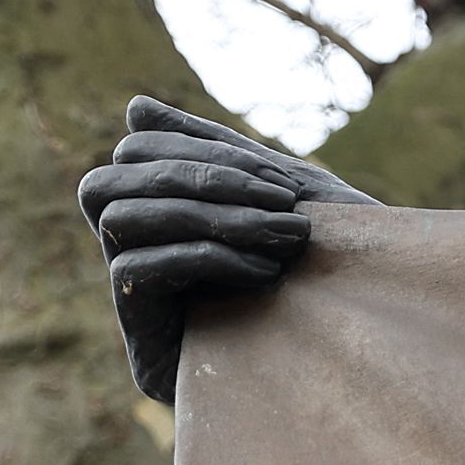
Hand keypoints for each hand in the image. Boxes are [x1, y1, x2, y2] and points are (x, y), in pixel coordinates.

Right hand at [77, 95, 377, 403]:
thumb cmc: (316, 270)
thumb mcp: (269, 196)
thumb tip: (134, 106)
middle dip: (204, 180)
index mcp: (155, 205)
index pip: (138, 150)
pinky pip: (136, 272)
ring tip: (285, 234)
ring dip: (208, 217)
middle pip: (113, 182)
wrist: (351, 358)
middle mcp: (128, 245)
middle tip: (283, 200)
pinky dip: (205, 259)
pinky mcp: (139, 334)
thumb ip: (209, 149)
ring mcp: (127, 291)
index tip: (281, 180)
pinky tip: (266, 274)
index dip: (204, 152)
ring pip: (121, 221)